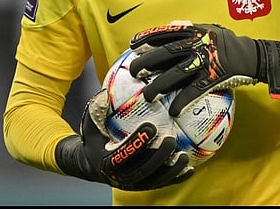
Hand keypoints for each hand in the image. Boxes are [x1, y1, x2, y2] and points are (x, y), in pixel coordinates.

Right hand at [54, 89, 192, 190]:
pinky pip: (162, 184)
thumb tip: (104, 92)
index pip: (123, 154)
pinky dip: (176, 178)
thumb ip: (97, 111)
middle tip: (171, 140)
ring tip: (184, 156)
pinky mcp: (143, 187)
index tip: (151, 127)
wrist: (93, 165)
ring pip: (154, 180)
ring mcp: (133, 184)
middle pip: (143, 170)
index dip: (138, 142)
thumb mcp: (91, 125)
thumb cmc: (95, 140)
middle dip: (159, 156)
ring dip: (171, 170)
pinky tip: (189, 169)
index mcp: (106, 162)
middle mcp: (120, 177)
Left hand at [127, 23, 279, 115]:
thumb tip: (173, 23)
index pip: (166, 33)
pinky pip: (194, 91)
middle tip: (133, 70)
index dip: (147, 38)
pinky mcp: (212, 78)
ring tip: (147, 96)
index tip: (132, 44)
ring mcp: (204, 62)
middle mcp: (196, 45)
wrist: (253, 56)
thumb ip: (191, 27)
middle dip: (147, 62)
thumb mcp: (210, 28)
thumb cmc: (229, 42)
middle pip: (166, 53)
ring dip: (159, 85)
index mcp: (194, 33)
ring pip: (176, 74)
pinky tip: (172, 110)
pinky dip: (182, 101)